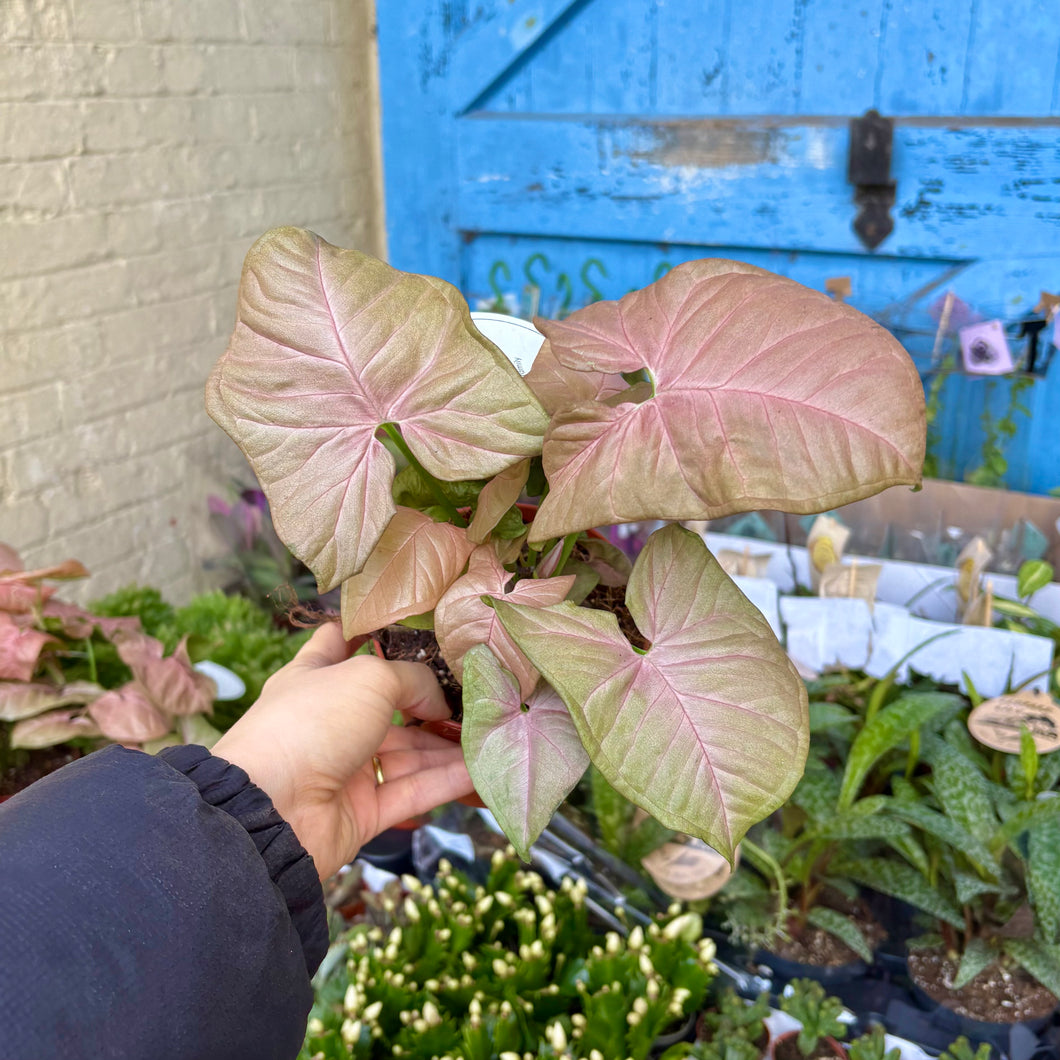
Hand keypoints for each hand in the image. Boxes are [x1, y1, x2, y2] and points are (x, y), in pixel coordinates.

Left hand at [211, 622, 472, 878]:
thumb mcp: (369, 679)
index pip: (338, 643)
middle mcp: (330, 721)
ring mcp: (346, 768)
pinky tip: (481, 769)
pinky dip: (445, 780)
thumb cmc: (311, 724)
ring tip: (492, 733)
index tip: (409, 625)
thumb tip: (439, 701)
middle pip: (389, 705)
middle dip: (431, 701)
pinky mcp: (363, 811)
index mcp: (313, 678)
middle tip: (476, 693)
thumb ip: (413, 680)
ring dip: (447, 745)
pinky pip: (412, 791)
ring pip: (407, 752)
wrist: (271, 812)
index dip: (369, 631)